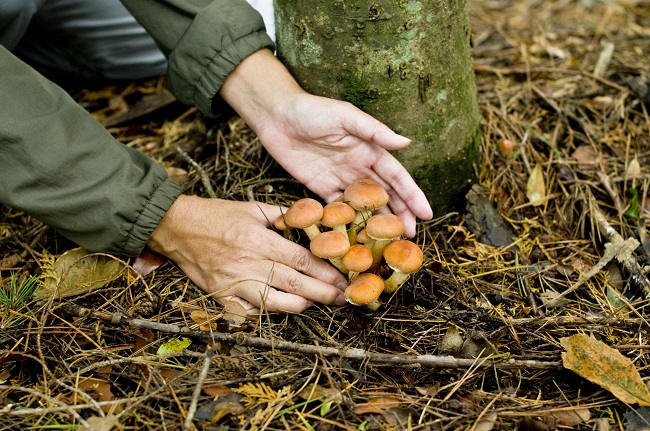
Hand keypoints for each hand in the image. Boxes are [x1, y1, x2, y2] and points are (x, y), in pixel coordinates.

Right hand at [146, 195, 347, 312]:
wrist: (176, 227)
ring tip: (318, 304)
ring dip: (301, 306)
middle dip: (323, 293)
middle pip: (294, 284)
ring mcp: (233, 284)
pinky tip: (285, 309)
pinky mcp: (221, 298)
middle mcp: (247, 264)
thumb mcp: (252, 207)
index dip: (325, 272)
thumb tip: (313, 219)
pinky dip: (270, 314)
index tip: (342, 278)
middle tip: (343, 298)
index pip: (300, 259)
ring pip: (275, 304)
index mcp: (257, 239)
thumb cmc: (216, 215)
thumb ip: (283, 216)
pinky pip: (251, 314)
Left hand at [219, 49, 432, 236]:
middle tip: (411, 236)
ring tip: (388, 243)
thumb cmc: (313, 110)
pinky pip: (338, 209)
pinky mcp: (320, 188)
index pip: (397, 177)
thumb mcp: (346, 116)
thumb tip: (406, 142)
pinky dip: (349, 223)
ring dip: (376, 223)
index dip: (412, 195)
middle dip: (399, 215)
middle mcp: (358, 167)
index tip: (426, 214)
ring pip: (364, 206)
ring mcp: (340, 179)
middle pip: (385, 195)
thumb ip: (375, 131)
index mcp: (369, 150)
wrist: (276, 116)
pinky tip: (357, 238)